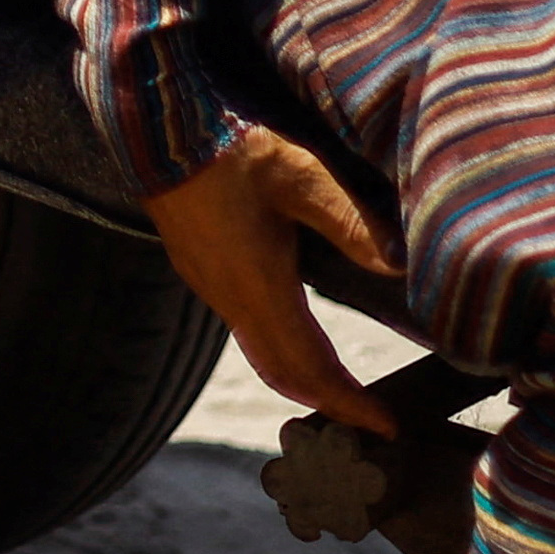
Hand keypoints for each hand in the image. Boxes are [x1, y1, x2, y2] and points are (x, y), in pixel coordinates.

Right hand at [142, 131, 401, 437]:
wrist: (154, 127)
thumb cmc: (230, 147)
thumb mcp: (300, 175)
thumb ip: (350, 221)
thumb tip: (400, 265)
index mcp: (259, 285)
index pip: (310, 369)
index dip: (349, 403)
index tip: (385, 426)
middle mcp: (231, 298)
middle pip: (284, 373)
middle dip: (330, 400)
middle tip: (369, 416)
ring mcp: (210, 286)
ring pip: (262, 353)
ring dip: (304, 375)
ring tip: (342, 380)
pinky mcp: (200, 269)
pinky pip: (245, 329)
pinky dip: (280, 349)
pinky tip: (298, 330)